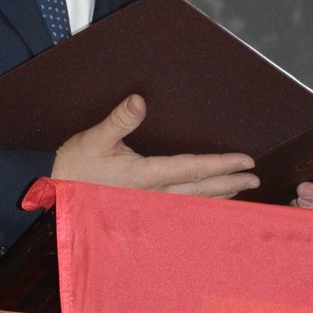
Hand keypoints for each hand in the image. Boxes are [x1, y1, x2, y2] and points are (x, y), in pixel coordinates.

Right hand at [52, 94, 259, 199]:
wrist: (56, 199)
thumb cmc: (75, 168)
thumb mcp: (94, 138)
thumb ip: (119, 120)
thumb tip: (139, 100)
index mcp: (147, 175)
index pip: (193, 168)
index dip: (222, 165)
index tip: (246, 161)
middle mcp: (154, 195)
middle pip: (202, 190)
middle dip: (230, 183)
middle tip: (256, 179)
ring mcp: (150, 207)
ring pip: (195, 204)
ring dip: (220, 196)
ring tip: (240, 191)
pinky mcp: (143, 212)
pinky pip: (182, 211)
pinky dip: (201, 206)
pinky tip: (209, 205)